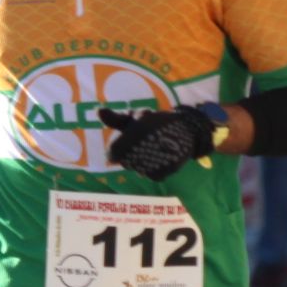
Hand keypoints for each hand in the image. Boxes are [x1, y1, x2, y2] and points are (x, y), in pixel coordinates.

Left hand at [97, 106, 215, 181]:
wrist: (188, 129)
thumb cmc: (156, 123)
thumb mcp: (136, 118)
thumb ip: (116, 119)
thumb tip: (98, 111)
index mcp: (137, 128)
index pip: (113, 153)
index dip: (115, 151)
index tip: (121, 147)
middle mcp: (147, 142)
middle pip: (126, 162)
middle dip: (131, 153)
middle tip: (144, 143)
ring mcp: (159, 157)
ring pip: (138, 169)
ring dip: (142, 161)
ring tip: (153, 148)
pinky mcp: (169, 168)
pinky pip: (152, 175)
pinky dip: (153, 168)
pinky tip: (159, 157)